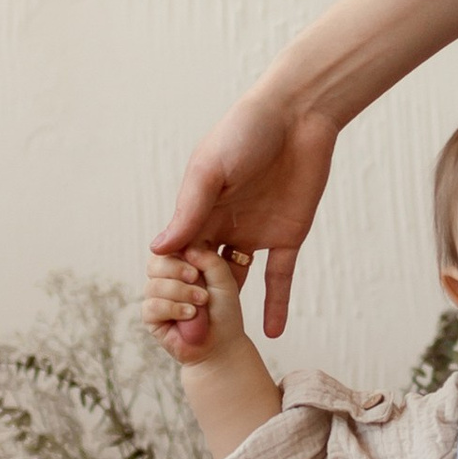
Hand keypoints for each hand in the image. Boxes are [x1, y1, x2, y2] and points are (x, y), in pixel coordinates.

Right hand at [142, 244, 251, 369]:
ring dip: (179, 293)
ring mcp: (157, 296)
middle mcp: (167, 278)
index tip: (197, 262)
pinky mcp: (151, 316)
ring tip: (200, 303)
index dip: (178, 251)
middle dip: (175, 269)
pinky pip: (151, 306)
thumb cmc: (224, 312)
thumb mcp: (225, 281)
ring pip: (153, 285)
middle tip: (195, 278)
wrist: (221, 344)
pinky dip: (173, 309)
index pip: (170, 247)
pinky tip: (190, 314)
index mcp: (183, 263)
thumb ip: (210, 261)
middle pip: (155, 262)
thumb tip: (187, 249)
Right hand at [153, 87, 338, 337]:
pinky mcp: (287, 237)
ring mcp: (254, 234)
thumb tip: (158, 250)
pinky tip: (271, 333)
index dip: (174, 279)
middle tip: (194, 333)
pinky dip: (276, 305)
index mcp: (199, 210)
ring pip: (236, 282)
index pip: (178, 254)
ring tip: (222, 342)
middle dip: (197, 302)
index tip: (172, 303)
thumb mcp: (210, 170)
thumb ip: (189, 210)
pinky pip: (279, 278)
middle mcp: (223, 226)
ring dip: (230, 309)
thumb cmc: (246, 131)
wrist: (299, 115)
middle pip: (203, 274)